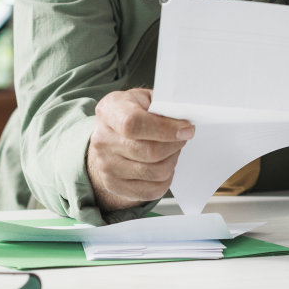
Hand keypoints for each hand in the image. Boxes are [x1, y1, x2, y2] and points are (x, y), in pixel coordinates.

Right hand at [86, 88, 194, 211]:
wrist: (110, 137)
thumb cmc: (132, 113)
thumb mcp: (144, 99)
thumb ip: (163, 105)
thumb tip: (184, 120)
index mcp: (109, 110)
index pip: (133, 124)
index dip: (165, 129)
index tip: (186, 129)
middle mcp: (102, 139)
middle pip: (149, 152)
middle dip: (175, 145)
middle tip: (182, 138)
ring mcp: (106, 165)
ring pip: (156, 172)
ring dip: (172, 161)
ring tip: (171, 150)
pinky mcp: (114, 185)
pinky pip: (153, 190)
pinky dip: (165, 179)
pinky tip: (162, 165)